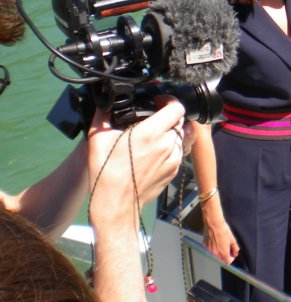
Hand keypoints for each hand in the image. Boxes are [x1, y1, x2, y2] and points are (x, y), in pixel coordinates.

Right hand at [87, 100, 187, 217]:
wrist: (116, 203)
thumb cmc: (106, 172)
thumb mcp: (98, 138)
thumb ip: (103, 113)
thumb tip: (103, 99)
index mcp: (151, 133)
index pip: (176, 108)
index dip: (169, 101)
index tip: (158, 101)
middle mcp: (167, 144)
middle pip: (178, 121)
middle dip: (168, 117)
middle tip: (153, 119)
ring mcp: (173, 158)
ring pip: (180, 137)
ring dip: (170, 133)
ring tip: (153, 137)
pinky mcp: (174, 170)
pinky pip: (179, 152)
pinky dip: (171, 148)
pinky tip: (155, 152)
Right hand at [202, 201, 240, 264]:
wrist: (214, 224)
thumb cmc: (224, 230)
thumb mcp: (232, 239)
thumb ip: (235, 248)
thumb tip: (235, 253)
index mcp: (223, 253)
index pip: (227, 262)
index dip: (230, 259)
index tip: (231, 255)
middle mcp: (215, 253)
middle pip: (220, 259)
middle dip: (224, 256)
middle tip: (226, 249)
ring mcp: (209, 250)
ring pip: (214, 254)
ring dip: (217, 251)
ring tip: (220, 242)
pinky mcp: (204, 245)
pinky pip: (209, 249)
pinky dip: (212, 247)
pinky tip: (214, 240)